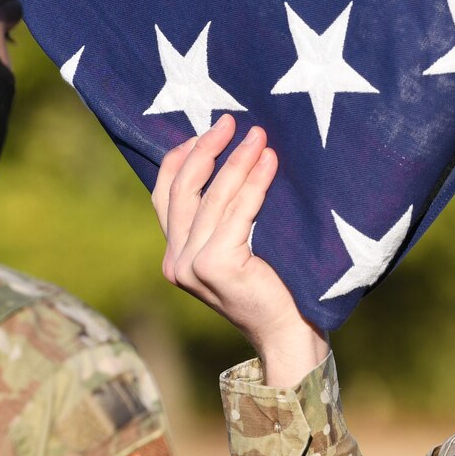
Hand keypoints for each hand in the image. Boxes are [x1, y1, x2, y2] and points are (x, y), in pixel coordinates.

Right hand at [154, 115, 328, 388]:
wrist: (288, 334)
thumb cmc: (274, 288)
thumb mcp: (238, 248)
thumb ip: (223, 217)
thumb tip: (233, 157)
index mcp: (174, 257)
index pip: (165, 194)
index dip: (183, 156)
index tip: (209, 131)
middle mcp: (175, 262)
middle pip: (183, 189)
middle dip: (207, 149)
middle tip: (232, 121)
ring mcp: (191, 266)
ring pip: (212, 198)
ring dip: (237, 161)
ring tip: (259, 137)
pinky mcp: (215, 266)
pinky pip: (237, 212)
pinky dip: (255, 183)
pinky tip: (270, 163)